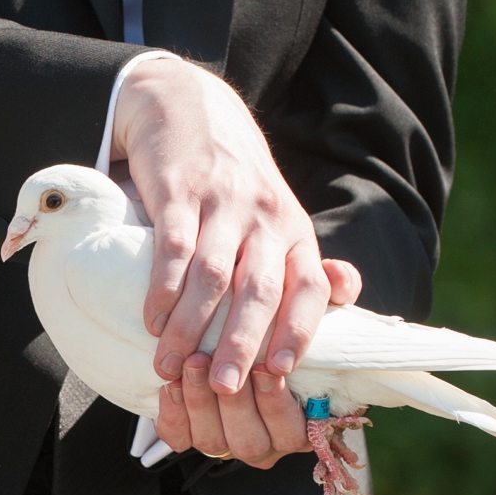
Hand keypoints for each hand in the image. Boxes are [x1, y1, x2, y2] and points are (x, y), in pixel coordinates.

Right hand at [116, 55, 356, 391]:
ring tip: (170, 365)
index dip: (299, 330)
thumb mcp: (275, 215)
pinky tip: (151, 319)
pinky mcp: (181, 192)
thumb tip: (345, 295)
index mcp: (294, 230)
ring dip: (190, 327)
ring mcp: (224, 204)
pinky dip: (162, 289)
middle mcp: (267, 218)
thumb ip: (300, 260)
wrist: (188, 107)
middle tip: (223, 388)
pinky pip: (173, 249)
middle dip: (241, 344)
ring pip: (212, 276)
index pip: (310, 286)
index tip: (280, 373)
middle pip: (260, 290)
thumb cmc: (231, 179)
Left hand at [154, 269, 363, 466]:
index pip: (294, 433)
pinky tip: (169, 384)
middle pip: (251, 443)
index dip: (278, 403)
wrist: (220, 328)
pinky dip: (172, 413)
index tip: (271, 367)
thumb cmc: (274, 314)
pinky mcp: (188, 436)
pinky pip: (178, 438)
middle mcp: (266, 441)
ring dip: (199, 404)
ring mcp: (226, 442)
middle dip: (234, 404)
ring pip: (213, 443)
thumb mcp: (303, 301)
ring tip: (192, 363)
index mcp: (302, 422)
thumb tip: (337, 275)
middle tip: (217, 366)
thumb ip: (330, 290)